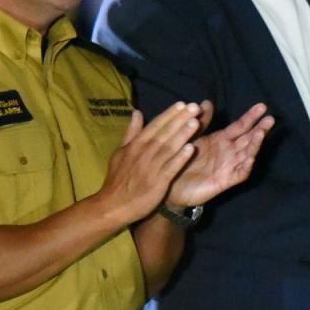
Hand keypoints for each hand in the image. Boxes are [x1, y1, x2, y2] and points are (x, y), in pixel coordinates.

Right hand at [95, 102, 202, 224]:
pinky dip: (181, 158)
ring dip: (183, 134)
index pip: (155, 126)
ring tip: (196, 122)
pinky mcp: (157, 182)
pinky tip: (192, 149)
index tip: (182, 103)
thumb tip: (136, 112)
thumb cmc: (118, 179)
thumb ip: (131, 132)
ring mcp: (151, 167)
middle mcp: (143, 152)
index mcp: (135, 145)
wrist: (113, 205)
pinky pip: (171, 168)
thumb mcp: (120, 152)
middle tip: (195, 107)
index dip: (169, 114)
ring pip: (169, 147)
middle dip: (180, 119)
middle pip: (165, 133)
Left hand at [166, 101, 273, 208]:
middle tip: (271, 119)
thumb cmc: (182, 160)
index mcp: (221, 140)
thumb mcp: (191, 137)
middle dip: (260, 129)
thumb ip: (201, 121)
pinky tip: (250, 158)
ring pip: (247, 154)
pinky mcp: (224, 181)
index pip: (240, 126)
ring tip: (260, 133)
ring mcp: (228, 167)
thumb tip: (207, 102)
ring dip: (255, 144)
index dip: (251, 117)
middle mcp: (228, 152)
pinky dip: (246, 166)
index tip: (262, 106)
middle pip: (248, 139)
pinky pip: (239, 174)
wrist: (172, 186)